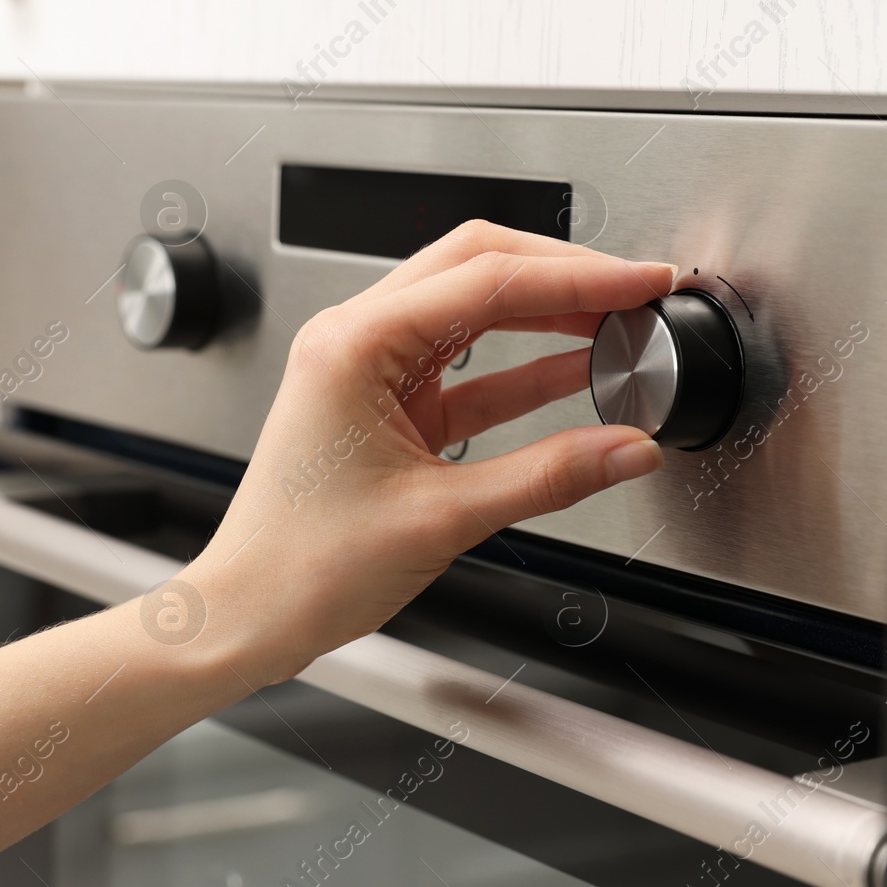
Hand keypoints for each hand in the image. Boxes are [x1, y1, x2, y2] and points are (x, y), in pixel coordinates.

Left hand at [182, 220, 675, 682]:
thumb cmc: (300, 568)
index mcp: (353, 344)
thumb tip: (627, 448)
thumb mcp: (441, 518)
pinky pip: (466, 368)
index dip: (578, 277)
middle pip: (478, 270)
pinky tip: (575, 372)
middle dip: (563, 277)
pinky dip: (522, 367)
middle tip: (633, 295)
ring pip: (473, 312)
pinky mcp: (384, 406)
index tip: (638, 282)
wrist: (248, 616)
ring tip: (615, 325)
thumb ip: (547, 476)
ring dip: (545, 316)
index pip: (487, 280)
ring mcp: (367, 371)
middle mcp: (354, 341)